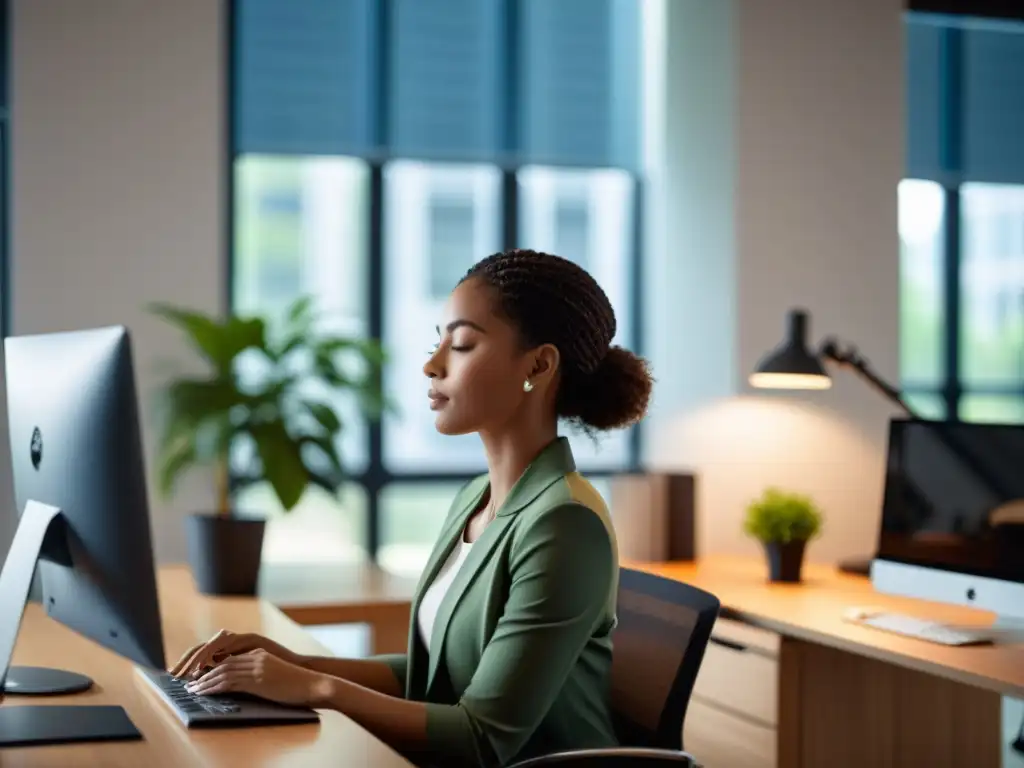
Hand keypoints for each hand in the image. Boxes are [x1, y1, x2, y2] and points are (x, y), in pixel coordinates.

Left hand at [185, 649, 329, 706]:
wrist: (312, 683)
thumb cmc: (296, 682)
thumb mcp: (274, 673)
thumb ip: (257, 671)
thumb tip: (240, 681)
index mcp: (258, 651)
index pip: (227, 654)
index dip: (209, 663)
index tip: (196, 674)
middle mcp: (255, 655)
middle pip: (220, 659)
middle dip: (201, 668)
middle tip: (187, 680)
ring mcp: (256, 665)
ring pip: (222, 670)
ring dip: (204, 680)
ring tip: (191, 689)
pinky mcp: (257, 678)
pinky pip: (229, 681)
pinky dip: (213, 687)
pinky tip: (203, 692)